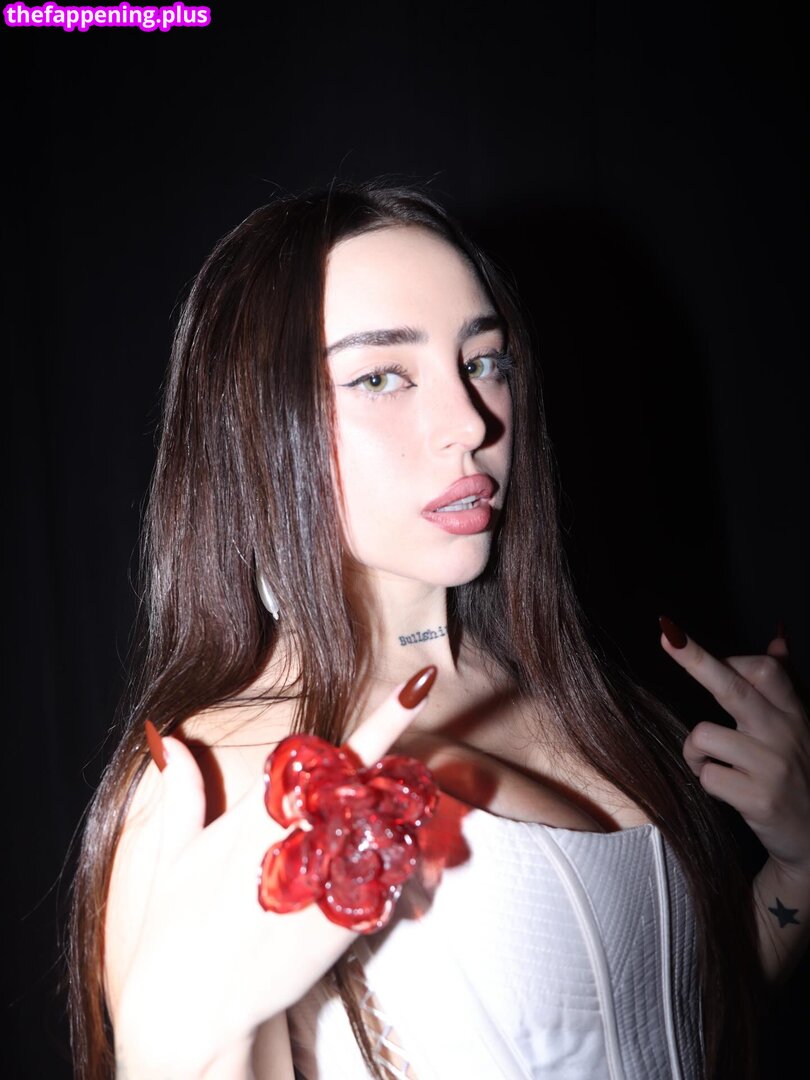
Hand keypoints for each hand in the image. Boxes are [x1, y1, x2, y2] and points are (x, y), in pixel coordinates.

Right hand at [111, 666, 437, 1078]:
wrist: (188, 1008)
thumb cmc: (176, 926)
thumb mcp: (174, 856)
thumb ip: (182, 795)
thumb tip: (168, 740)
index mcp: (258, 815)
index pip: (330, 754)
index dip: (381, 720)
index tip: (419, 686)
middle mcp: (300, 841)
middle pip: (369, 787)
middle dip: (392, 769)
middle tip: (400, 760)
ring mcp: (327, 881)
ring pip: (385, 831)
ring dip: (387, 822)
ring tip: (366, 830)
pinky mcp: (342, 924)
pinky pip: (384, 883)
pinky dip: (383, 871)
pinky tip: (362, 874)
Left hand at [659, 617, 809, 876]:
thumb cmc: (799, 775)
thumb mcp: (800, 726)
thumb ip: (785, 684)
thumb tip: (777, 637)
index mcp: (794, 713)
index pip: (764, 670)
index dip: (730, 657)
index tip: (692, 645)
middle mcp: (785, 734)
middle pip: (732, 688)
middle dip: (695, 660)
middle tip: (667, 637)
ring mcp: (772, 766)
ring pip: (704, 735)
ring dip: (696, 751)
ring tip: (715, 764)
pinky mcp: (758, 799)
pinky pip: (706, 775)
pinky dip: (707, 780)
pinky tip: (727, 790)